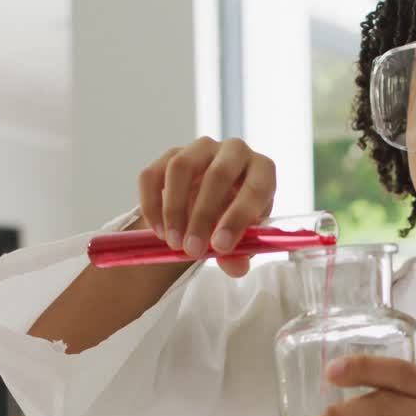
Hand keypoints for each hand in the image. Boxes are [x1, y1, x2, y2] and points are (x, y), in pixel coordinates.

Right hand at [137, 137, 276, 277]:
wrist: (210, 207)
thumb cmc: (234, 220)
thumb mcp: (241, 240)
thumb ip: (239, 254)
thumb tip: (236, 267)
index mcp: (262, 170)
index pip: (256, 187)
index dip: (238, 218)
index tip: (221, 247)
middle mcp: (235, 151)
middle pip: (217, 175)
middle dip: (203, 217)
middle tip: (192, 250)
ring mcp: (201, 148)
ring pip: (180, 168)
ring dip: (174, 210)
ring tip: (174, 243)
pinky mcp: (171, 154)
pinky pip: (153, 175)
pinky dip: (152, 205)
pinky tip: (159, 231)